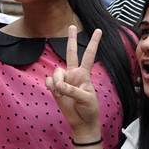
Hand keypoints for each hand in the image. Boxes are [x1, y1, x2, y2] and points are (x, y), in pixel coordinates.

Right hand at [46, 25, 102, 139]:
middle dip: (70, 39)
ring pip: (56, 71)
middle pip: (71, 53)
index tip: (98, 30)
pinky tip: (57, 93)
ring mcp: (64, 79)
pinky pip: (49, 81)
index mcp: (85, 74)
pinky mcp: (55, 87)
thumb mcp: (86, 99)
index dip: (93, 43)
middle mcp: (73, 73)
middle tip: (71, 26)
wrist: (81, 121)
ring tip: (64, 92)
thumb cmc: (89, 109)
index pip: (89, 55)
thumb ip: (72, 90)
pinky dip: (52, 87)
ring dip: (58, 82)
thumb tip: (59, 85)